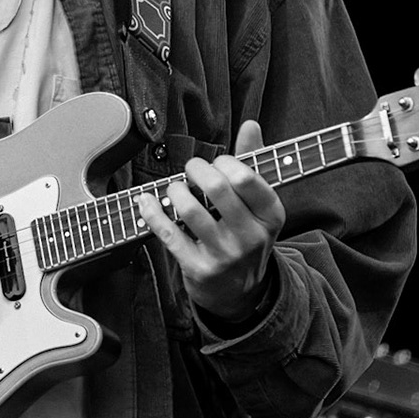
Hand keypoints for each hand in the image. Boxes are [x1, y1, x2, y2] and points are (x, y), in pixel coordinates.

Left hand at [135, 120, 285, 322]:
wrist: (241, 293)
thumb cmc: (246, 234)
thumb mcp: (258, 204)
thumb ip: (253, 161)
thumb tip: (250, 124)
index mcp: (271, 215)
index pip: (246, 177)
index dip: (225, 162)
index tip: (217, 164)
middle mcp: (251, 236)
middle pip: (216, 187)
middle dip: (195, 169)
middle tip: (190, 171)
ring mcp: (225, 255)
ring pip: (190, 209)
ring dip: (175, 190)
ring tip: (176, 189)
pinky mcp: (199, 269)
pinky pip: (168, 233)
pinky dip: (152, 212)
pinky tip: (147, 201)